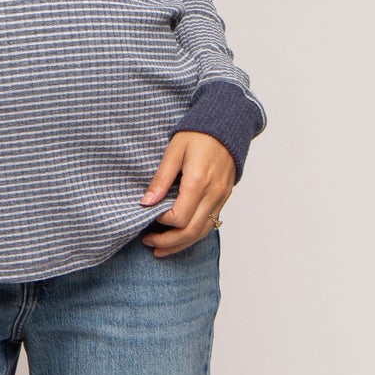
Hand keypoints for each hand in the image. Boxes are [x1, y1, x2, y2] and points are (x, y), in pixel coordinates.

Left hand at [139, 130, 233, 255]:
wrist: (227, 125)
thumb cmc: (198, 134)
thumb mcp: (174, 151)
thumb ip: (161, 179)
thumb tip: (147, 202)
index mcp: (198, 181)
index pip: (179, 217)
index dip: (161, 222)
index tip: (149, 214)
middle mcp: (213, 193)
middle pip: (191, 231)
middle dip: (168, 242)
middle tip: (148, 242)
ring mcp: (221, 198)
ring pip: (202, 232)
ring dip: (180, 244)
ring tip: (160, 249)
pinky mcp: (224, 198)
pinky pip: (210, 224)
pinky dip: (193, 235)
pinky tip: (179, 238)